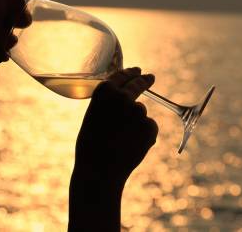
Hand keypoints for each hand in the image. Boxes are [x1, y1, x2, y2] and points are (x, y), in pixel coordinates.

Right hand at [73, 67, 158, 187]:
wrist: (99, 171)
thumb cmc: (91, 145)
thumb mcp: (95, 116)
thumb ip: (110, 103)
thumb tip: (128, 98)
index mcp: (105, 90)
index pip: (122, 74)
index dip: (131, 72)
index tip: (137, 70)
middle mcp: (123, 96)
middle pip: (138, 83)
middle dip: (145, 80)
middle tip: (150, 77)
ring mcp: (138, 110)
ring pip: (142, 112)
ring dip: (136, 122)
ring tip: (121, 140)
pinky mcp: (150, 126)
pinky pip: (149, 127)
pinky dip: (144, 135)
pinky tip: (131, 146)